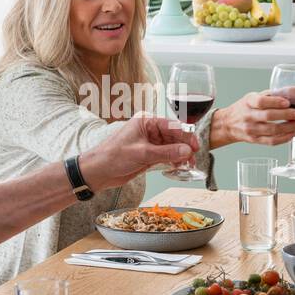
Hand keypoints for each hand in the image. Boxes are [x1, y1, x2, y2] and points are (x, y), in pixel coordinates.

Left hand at [81, 114, 198, 188]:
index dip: (186, 135)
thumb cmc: (113, 157)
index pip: (172, 125)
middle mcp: (149, 130)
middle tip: (194, 158)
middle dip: (185, 147)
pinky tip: (180, 167)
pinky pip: (166, 156)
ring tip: (189, 165)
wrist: (98, 172)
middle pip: (174, 136)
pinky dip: (174, 161)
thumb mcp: (142, 154)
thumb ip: (166, 152)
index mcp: (146, 122)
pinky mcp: (149, 155)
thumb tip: (186, 151)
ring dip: (181, 155)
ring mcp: (149, 143)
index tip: (196, 146)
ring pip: (172, 147)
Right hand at [212, 92, 294, 146]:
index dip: (275, 102)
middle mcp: (248, 116)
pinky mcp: (254, 140)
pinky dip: (285, 138)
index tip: (288, 102)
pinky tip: (293, 133)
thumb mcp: (255, 96)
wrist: (228, 124)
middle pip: (268, 116)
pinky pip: (271, 141)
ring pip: (273, 130)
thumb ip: (275, 94)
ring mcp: (251, 130)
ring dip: (290, 128)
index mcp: (248, 102)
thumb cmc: (245, 108)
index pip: (261, 101)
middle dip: (287, 115)